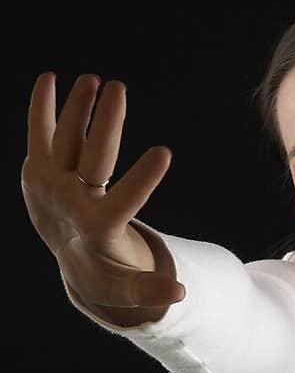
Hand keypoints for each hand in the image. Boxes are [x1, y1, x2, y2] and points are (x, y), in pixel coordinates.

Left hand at [21, 72, 184, 309]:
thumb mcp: (127, 287)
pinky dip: (41, 106)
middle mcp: (71, 202)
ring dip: (76, 106)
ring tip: (94, 79)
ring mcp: (49, 183)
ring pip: (64, 139)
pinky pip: (38, 133)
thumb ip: (150, 290)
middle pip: (91, 158)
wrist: (68, 254)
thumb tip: (180, 294)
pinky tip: (49, 77)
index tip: (165, 152)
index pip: (123, 200)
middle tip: (119, 89)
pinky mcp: (36, 169)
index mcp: (97, 228)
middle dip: (105, 123)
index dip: (143, 178)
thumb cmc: (107, 268)